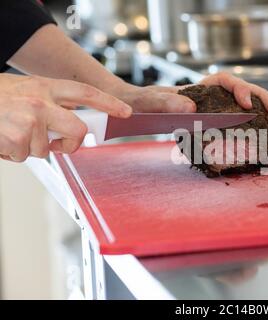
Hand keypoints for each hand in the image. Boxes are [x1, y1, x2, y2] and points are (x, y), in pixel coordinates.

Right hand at [0, 74, 131, 161]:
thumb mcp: (28, 89)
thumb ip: (53, 102)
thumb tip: (75, 121)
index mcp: (46, 87)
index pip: (85, 93)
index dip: (109, 103)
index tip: (125, 112)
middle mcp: (41, 102)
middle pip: (78, 131)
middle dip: (72, 144)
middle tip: (61, 144)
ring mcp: (29, 121)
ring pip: (46, 150)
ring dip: (31, 147)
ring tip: (13, 132)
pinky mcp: (16, 139)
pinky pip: (25, 157)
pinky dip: (14, 153)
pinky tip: (4, 138)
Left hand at [112, 72, 267, 126]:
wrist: (140, 111)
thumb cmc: (145, 103)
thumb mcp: (152, 101)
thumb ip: (167, 101)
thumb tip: (191, 108)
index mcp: (200, 85)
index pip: (227, 81)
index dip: (241, 90)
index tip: (246, 104)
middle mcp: (211, 94)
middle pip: (242, 90)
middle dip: (260, 98)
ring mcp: (214, 107)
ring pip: (242, 104)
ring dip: (259, 111)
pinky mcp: (212, 122)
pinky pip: (235, 120)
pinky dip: (248, 125)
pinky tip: (258, 132)